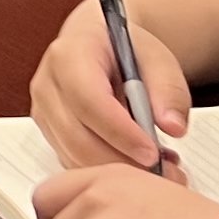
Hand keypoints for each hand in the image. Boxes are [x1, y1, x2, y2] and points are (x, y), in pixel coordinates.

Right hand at [32, 0, 192, 173]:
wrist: (104, 48)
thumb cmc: (127, 52)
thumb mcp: (157, 60)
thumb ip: (169, 90)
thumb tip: (173, 126)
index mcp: (69, 55)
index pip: (88, 100)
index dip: (120, 131)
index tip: (152, 152)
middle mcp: (48, 84)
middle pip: (77, 135)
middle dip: (121, 160)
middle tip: (163, 171)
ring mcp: (44, 111)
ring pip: (74, 155)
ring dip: (116, 169)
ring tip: (157, 167)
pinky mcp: (49, 133)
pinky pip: (74, 162)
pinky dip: (105, 171)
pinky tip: (135, 162)